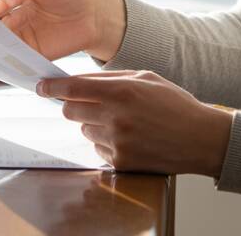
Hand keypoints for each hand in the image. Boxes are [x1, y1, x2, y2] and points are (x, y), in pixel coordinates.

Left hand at [38, 70, 234, 176]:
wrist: (199, 138)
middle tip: (89, 102)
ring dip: (93, 123)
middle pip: (70, 110)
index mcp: (121, 92)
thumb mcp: (145, 78)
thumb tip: (77, 80)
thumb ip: (109, 78)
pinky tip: (128, 136)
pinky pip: (97, 148)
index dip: (51, 87)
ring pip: (84, 129)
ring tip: (122, 121)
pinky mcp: (120, 162)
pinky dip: (105, 141)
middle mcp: (115, 118)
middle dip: (73, 104)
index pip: (72, 88)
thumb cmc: (173, 104)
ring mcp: (116, 142)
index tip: (40, 86)